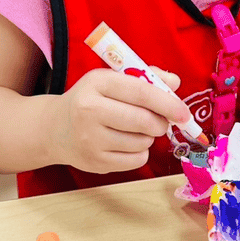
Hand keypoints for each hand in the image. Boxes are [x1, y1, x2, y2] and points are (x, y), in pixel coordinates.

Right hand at [50, 67, 190, 173]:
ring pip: (142, 142)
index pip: (141, 92)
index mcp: (97, 83)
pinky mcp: (95, 162)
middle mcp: (90, 110)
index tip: (184, 112)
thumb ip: (145, 78)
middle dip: (161, 122)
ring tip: (135, 130)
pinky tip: (127, 144)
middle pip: (143, 120)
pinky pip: (136, 160)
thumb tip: (175, 83)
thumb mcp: (111, 80)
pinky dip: (140, 152)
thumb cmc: (91, 99)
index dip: (167, 102)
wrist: (55, 128)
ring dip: (148, 137)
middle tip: (160, 121)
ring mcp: (90, 139)